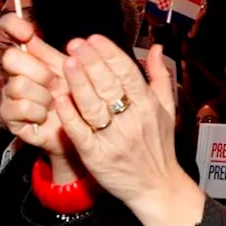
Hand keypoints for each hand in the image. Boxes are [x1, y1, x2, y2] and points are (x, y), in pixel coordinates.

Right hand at [0, 14, 69, 156]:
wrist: (80, 129)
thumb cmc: (73, 97)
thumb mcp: (65, 68)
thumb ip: (47, 48)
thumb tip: (29, 25)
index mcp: (28, 56)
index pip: (7, 30)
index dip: (12, 26)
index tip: (28, 32)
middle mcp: (14, 72)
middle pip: (10, 57)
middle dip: (39, 71)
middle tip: (54, 82)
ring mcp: (9, 95)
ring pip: (18, 84)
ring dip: (43, 96)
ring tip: (53, 102)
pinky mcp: (10, 119)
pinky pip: (20, 107)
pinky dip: (38, 112)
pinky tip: (45, 116)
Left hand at [53, 37, 204, 225]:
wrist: (156, 187)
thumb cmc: (159, 145)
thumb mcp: (166, 109)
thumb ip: (160, 76)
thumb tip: (157, 47)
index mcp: (148, 105)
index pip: (127, 72)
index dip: (109, 53)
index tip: (93, 38)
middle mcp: (132, 120)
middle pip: (109, 86)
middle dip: (91, 62)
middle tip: (75, 43)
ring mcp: (113, 139)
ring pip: (93, 106)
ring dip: (79, 83)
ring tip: (67, 62)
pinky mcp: (97, 156)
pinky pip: (81, 133)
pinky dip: (70, 115)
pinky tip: (60, 98)